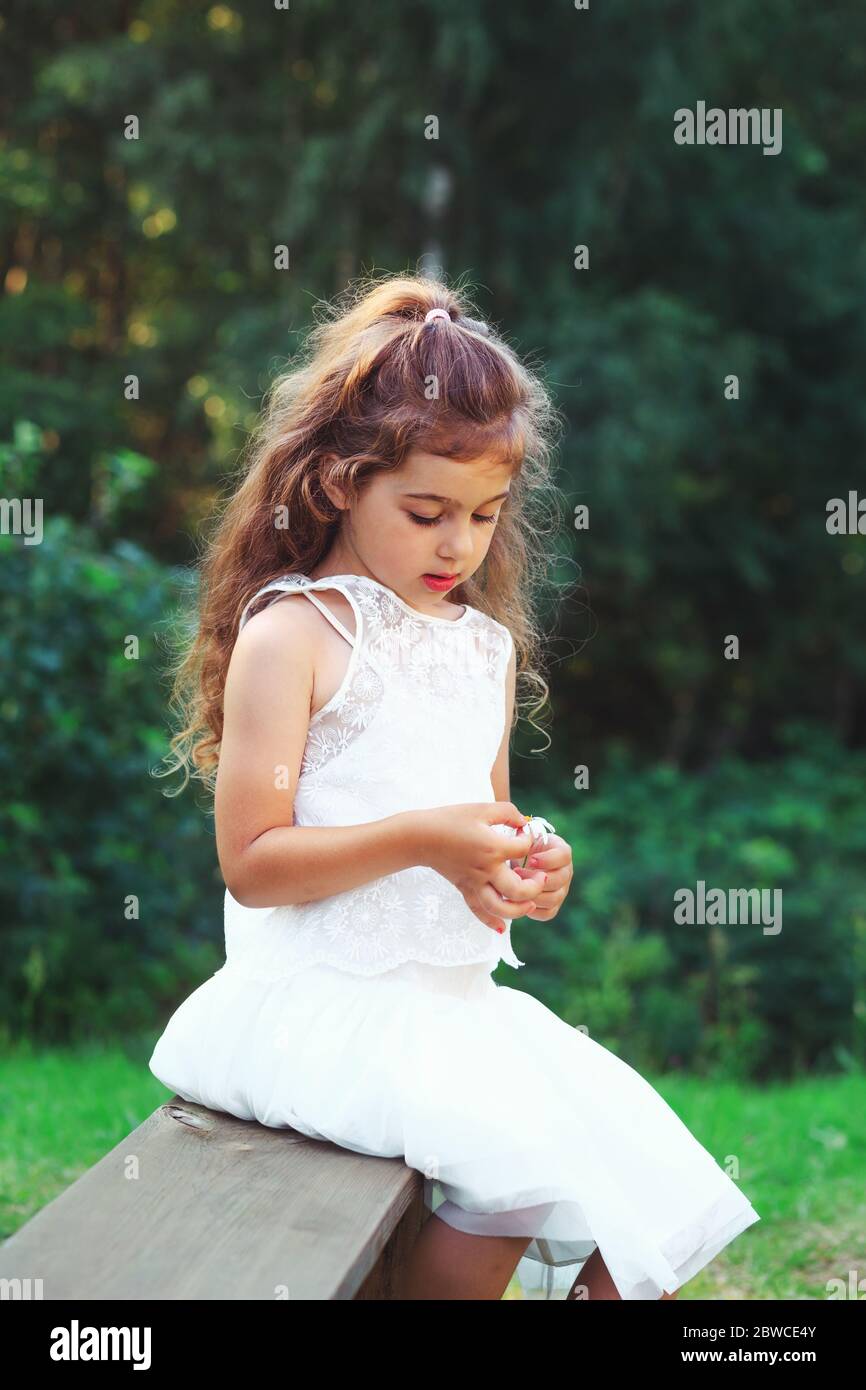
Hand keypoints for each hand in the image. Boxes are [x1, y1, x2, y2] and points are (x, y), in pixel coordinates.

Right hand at [416, 802, 545, 932]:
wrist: (420, 837)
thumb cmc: (451, 819)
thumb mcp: (482, 808)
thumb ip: (507, 812)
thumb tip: (524, 822)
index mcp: (493, 847)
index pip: (523, 850)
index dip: (529, 840)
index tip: (523, 833)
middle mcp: (486, 869)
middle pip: (519, 889)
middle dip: (535, 886)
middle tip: (540, 878)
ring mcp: (474, 882)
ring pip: (500, 908)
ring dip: (519, 910)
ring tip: (530, 903)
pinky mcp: (464, 889)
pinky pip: (478, 911)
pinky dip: (491, 922)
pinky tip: (501, 929)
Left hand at [509, 832, 572, 919]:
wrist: (519, 864)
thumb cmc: (520, 848)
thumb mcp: (523, 838)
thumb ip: (524, 836)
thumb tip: (520, 833)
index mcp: (562, 852)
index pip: (564, 855)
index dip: (548, 859)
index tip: (531, 860)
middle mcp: (567, 871)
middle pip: (560, 879)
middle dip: (537, 879)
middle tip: (517, 875)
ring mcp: (562, 890)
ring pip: (554, 898)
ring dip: (533, 895)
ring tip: (516, 888)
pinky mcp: (554, 906)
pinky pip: (548, 913)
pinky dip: (534, 910)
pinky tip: (520, 901)